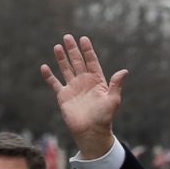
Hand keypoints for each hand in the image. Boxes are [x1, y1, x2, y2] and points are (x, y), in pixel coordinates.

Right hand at [40, 34, 126, 158]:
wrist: (91, 131)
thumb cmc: (105, 117)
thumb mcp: (113, 100)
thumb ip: (116, 85)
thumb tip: (125, 71)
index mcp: (97, 81)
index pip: (92, 62)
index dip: (88, 51)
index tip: (84, 39)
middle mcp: (84, 82)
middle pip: (78, 62)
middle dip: (73, 50)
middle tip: (68, 36)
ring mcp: (73, 88)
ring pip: (66, 69)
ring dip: (62, 58)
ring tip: (57, 46)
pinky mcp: (63, 96)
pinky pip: (55, 83)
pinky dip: (49, 76)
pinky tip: (45, 67)